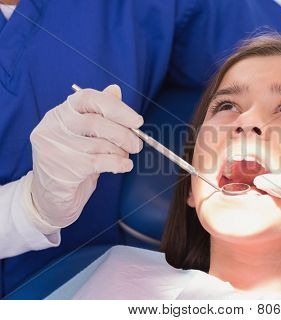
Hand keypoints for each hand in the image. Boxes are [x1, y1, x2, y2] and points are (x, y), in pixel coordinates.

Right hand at [29, 85, 142, 228]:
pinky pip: (100, 163)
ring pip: (100, 144)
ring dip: (120, 152)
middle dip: (124, 134)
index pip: (88, 98)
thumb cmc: (73, 163)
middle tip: (137, 144)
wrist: (51, 199)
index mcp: (59, 114)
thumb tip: (116, 90)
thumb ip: (100, 113)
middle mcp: (53, 128)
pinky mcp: (63, 170)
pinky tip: (123, 166)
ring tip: (124, 157)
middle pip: (97, 122)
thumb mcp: (86, 136)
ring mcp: (55, 150)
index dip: (117, 108)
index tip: (137, 120)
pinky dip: (118, 164)